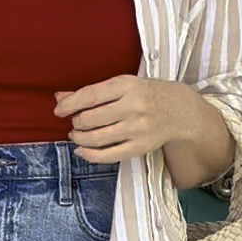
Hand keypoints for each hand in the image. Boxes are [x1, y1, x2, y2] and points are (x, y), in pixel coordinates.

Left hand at [54, 76, 196, 162]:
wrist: (182, 111)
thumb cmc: (149, 94)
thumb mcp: (124, 85)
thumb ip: (93, 92)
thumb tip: (60, 98)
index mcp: (127, 86)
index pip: (89, 96)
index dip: (69, 105)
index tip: (59, 110)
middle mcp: (133, 107)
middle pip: (90, 119)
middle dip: (76, 123)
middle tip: (75, 122)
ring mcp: (137, 129)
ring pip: (96, 138)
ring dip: (79, 138)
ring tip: (77, 135)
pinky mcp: (140, 147)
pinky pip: (109, 155)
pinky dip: (90, 155)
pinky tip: (82, 150)